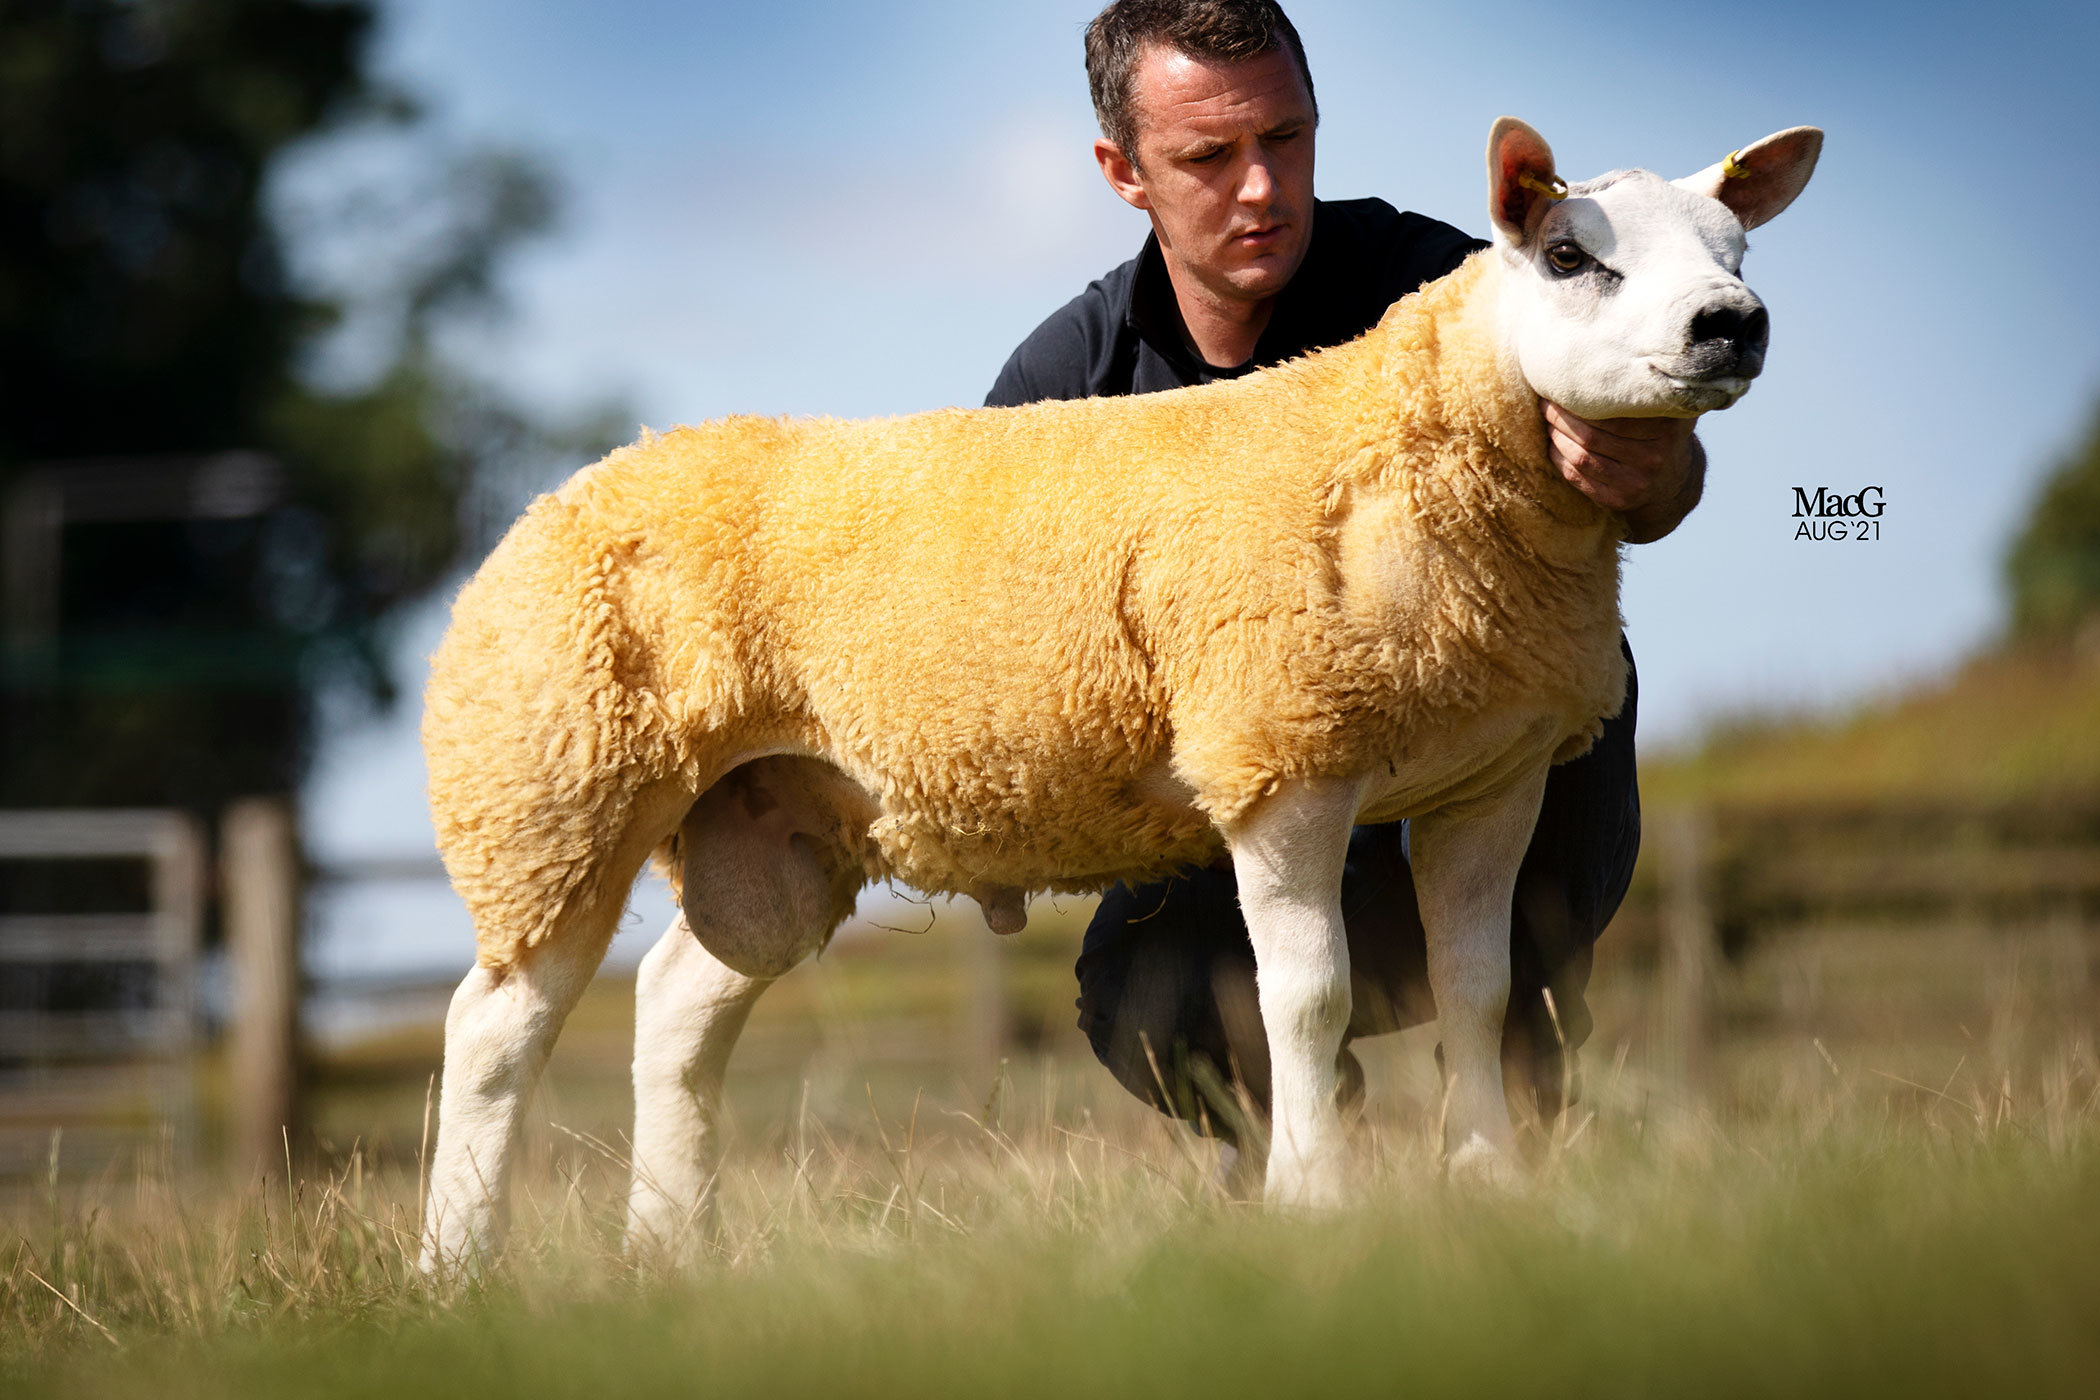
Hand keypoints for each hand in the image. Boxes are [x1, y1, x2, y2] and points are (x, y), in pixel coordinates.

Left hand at [1541, 401, 1705, 543]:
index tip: (1561, 386)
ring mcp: (1636, 483)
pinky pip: (1577, 478)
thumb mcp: (1666, 409)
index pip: (1613, 414)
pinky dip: (1558, 459)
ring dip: (1555, 437)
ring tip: (1547, 421)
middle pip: (1592, 436)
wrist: (1672, 482)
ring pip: (1581, 458)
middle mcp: (1654, 457)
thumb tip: (1614, 350)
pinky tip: (1552, 444)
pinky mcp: (1619, 501)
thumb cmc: (1659, 432)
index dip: (1580, 401)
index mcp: (1667, 429)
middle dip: (1561, 418)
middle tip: (1546, 403)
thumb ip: (1651, 386)